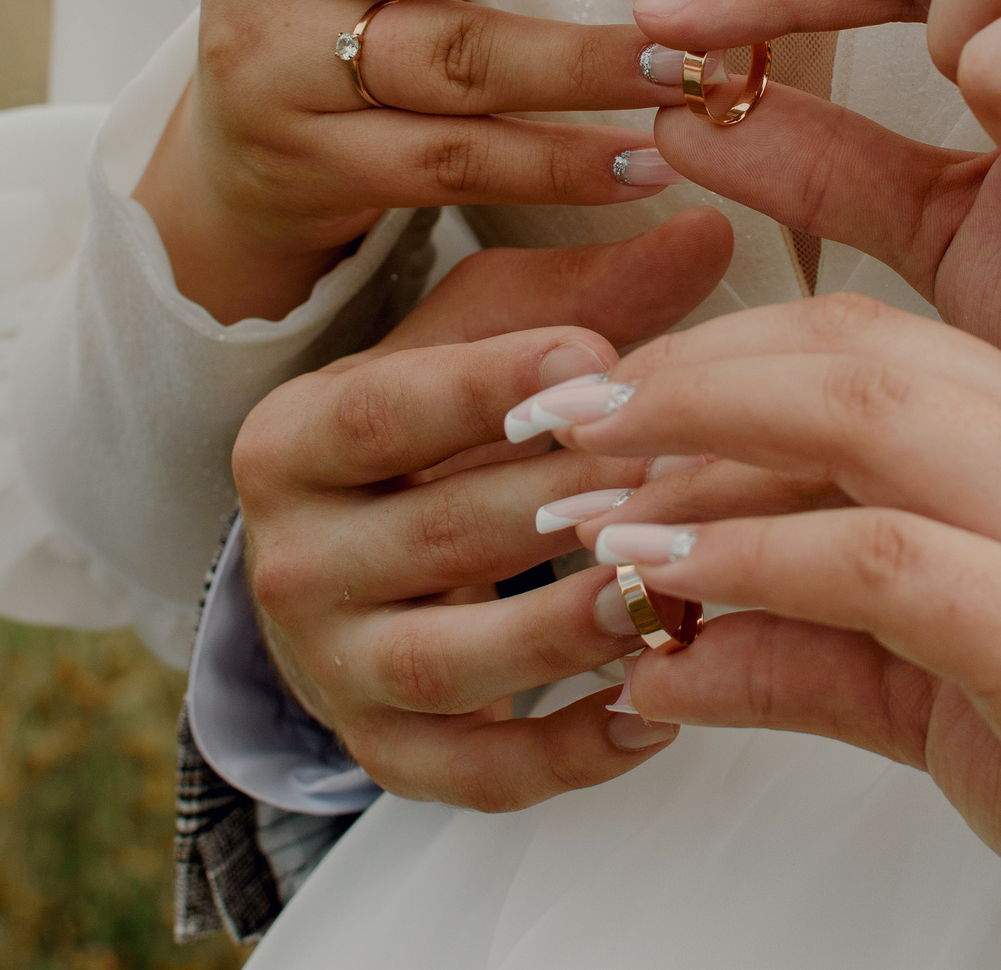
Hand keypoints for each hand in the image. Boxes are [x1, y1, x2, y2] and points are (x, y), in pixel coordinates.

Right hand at [231, 209, 731, 808]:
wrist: (350, 561)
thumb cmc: (431, 429)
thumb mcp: (480, 339)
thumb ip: (587, 293)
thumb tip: (711, 226)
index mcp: (290, 441)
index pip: (384, 410)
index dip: (488, 385)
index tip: (597, 359)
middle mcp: (289, 561)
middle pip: (433, 536)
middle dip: (560, 508)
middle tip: (675, 475)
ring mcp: (333, 670)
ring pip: (448, 662)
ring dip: (564, 630)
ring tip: (667, 593)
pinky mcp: (387, 754)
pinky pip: (477, 774)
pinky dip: (568, 755)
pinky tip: (659, 714)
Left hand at [517, 295, 1000, 969]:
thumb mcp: (930, 694)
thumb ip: (798, 650)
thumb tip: (651, 644)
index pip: (873, 351)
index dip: (718, 365)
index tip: (602, 408)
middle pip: (861, 355)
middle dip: (687, 377)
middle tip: (561, 420)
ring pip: (872, 426)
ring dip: (698, 457)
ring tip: (583, 506)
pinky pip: (888, 561)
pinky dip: (757, 560)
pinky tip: (667, 579)